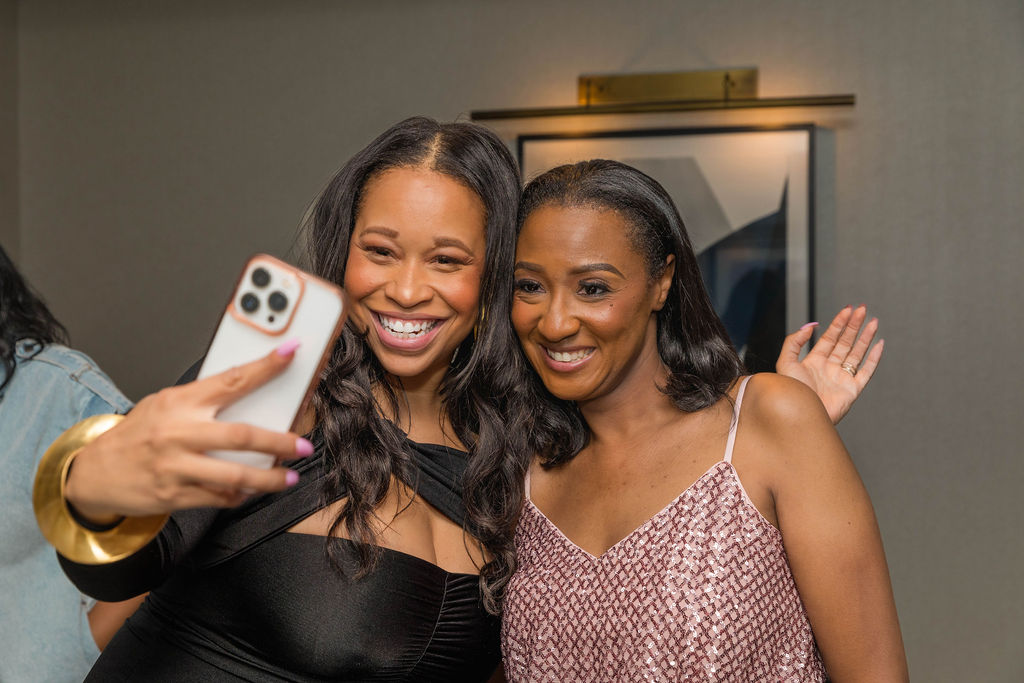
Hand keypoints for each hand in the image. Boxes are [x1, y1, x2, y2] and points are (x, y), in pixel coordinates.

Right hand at [64, 342, 313, 521]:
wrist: (93, 473)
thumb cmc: (137, 435)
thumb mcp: (164, 405)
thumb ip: (203, 401)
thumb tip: (251, 393)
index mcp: (180, 402)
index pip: (231, 379)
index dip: (265, 366)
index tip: (292, 353)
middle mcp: (179, 432)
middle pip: (241, 435)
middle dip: (280, 442)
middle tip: (303, 445)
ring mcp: (176, 466)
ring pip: (235, 474)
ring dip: (268, 479)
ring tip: (286, 478)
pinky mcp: (174, 495)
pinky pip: (219, 497)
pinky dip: (240, 494)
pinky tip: (250, 490)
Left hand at [775, 305, 883, 423]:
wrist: (801, 414)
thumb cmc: (790, 392)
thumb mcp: (786, 362)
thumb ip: (795, 341)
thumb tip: (811, 325)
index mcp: (814, 362)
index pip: (830, 338)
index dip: (839, 323)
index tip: (847, 309)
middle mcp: (829, 369)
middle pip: (845, 342)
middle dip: (854, 325)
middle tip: (862, 309)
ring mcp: (842, 379)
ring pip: (857, 353)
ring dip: (865, 337)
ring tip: (873, 321)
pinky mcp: (852, 390)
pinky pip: (866, 371)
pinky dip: (874, 358)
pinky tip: (879, 344)